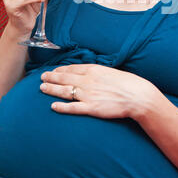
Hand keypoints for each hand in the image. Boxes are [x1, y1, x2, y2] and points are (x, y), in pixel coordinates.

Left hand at [40, 64, 156, 119]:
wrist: (136, 95)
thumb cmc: (127, 83)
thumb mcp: (110, 72)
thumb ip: (97, 73)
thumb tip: (89, 72)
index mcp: (93, 70)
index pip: (72, 69)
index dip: (60, 70)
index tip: (53, 71)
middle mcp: (88, 81)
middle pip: (64, 78)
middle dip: (51, 78)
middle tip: (41, 78)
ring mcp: (88, 94)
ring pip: (65, 91)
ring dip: (52, 89)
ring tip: (42, 88)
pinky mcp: (91, 108)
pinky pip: (73, 108)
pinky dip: (62, 107)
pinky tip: (53, 106)